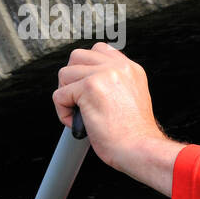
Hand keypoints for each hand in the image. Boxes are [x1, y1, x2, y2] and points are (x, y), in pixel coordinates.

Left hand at [53, 43, 181, 194]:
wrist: (140, 148)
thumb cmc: (136, 134)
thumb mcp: (133, 98)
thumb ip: (116, 84)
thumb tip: (90, 82)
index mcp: (131, 69)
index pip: (100, 50)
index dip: (87, 67)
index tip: (87, 86)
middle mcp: (119, 67)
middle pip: (77, 56)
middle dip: (72, 78)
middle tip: (79, 99)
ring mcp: (104, 75)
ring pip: (65, 74)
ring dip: (66, 95)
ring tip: (79, 112)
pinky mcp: (89, 87)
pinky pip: (59, 95)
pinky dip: (63, 112)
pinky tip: (78, 123)